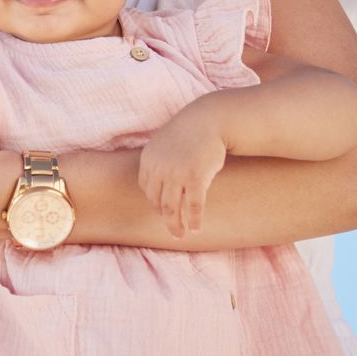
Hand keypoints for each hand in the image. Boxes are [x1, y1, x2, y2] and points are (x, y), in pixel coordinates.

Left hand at [138, 99, 227, 236]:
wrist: (209, 120)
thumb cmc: (189, 132)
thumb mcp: (165, 143)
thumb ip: (158, 161)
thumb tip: (159, 182)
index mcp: (149, 159)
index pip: (147, 188)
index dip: (155, 201)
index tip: (163, 210)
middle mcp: (159, 168)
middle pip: (158, 201)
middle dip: (165, 217)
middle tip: (173, 231)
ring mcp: (176, 174)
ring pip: (172, 208)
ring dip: (176, 225)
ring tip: (180, 235)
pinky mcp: (195, 178)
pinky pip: (194, 205)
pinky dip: (194, 219)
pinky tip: (196, 229)